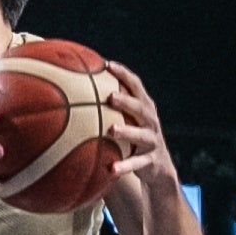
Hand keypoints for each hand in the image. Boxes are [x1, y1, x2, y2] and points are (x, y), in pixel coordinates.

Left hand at [103, 60, 174, 182]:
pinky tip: (111, 169)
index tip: (107, 65)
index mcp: (145, 108)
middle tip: (110, 97)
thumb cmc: (135, 137)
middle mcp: (151, 122)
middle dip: (127, 101)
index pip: (136, 86)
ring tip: (111, 130)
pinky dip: (125, 166)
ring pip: (141, 135)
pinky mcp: (150, 161)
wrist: (159, 167)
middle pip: (141, 108)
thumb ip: (111, 107)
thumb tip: (77, 90)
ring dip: (127, 131)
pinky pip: (137, 163)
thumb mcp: (128, 120)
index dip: (124, 75)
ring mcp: (152, 141)